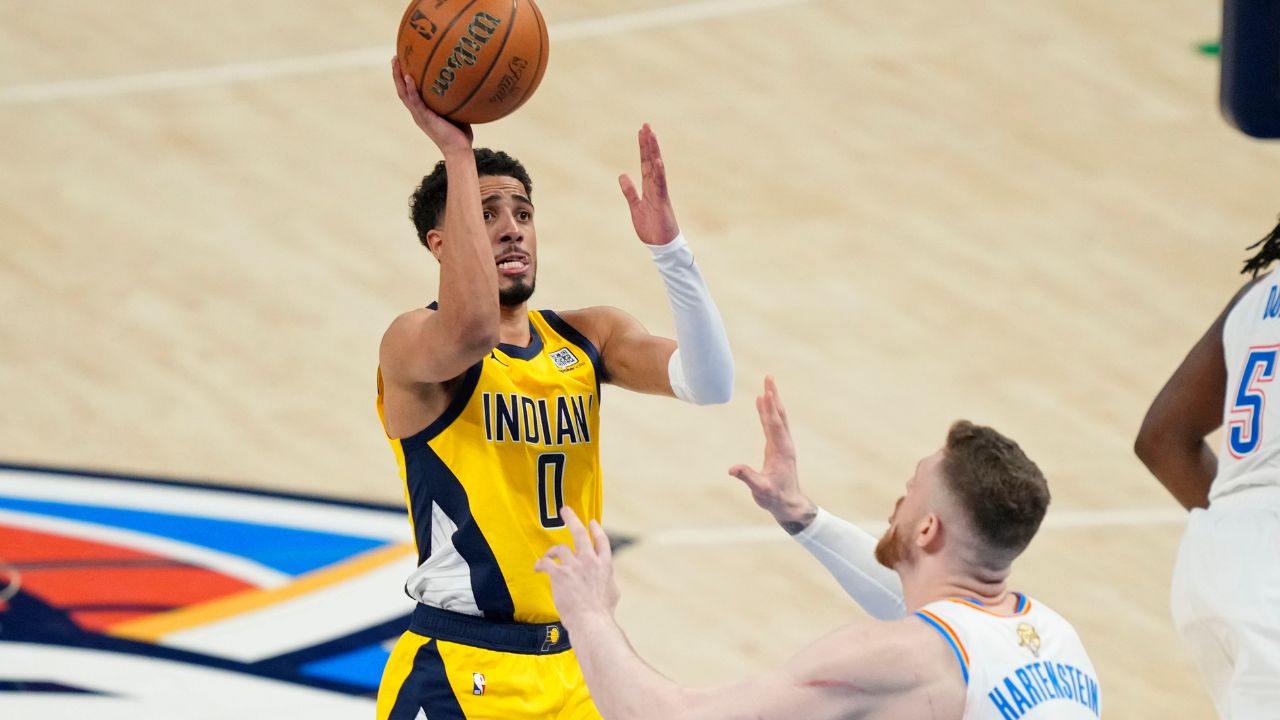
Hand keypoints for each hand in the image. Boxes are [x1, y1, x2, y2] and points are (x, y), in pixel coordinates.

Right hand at [392, 56, 473, 152]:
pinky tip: (409, 77)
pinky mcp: (424, 119)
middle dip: (397, 74)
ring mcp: (419, 116)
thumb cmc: (461, 134)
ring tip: (396, 62)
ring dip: (398, 78)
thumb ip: (456, 99)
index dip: (404, 78)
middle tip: (395, 57)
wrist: (459, 150)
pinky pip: (415, 102)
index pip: (410, 92)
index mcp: (422, 111)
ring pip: (404, 94)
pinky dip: (411, 89)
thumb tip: (466, 82)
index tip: (404, 62)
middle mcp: (418, 112)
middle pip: (402, 90)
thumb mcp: (457, 112)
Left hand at [534, 507, 620, 628]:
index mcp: (604, 565)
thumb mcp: (613, 593)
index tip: (591, 522)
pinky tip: (538, 568)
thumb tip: (609, 581)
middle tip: (565, 510)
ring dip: (552, 551)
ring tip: (548, 555)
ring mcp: (575, 566)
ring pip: (560, 548)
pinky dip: (541, 564)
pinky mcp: (560, 574)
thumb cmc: (602, 612)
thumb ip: (608, 581)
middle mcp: (590, 561)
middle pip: (580, 533)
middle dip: (572, 519)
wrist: (591, 621)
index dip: (595, 529)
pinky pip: (546, 563)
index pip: (601, 541)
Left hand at [619, 124, 680, 245]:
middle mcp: (656, 186)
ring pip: (657, 168)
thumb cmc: (651, 228)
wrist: (661, 245)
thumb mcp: (635, 207)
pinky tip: (658, 161)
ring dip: (654, 152)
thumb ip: (629, 191)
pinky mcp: (662, 202)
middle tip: (646, 125)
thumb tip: (622, 175)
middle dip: (648, 143)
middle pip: (651, 160)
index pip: (646, 163)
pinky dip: (660, 173)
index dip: (643, 147)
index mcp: (649, 187)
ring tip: (652, 135)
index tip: (642, 131)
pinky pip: (661, 185)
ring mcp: (660, 193)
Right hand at [729, 376, 817, 531]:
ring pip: (778, 417)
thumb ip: (747, 477)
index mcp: (781, 450)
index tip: (765, 392)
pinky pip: (773, 424)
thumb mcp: (760, 489)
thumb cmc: (775, 498)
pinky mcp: (778, 446)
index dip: (769, 409)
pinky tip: (762, 402)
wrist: (789, 504)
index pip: (775, 424)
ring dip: (772, 400)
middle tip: (769, 377)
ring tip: (767, 384)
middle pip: (779, 414)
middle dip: (773, 395)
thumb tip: (732, 469)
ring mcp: (782, 444)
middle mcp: (784, 443)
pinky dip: (767, 411)